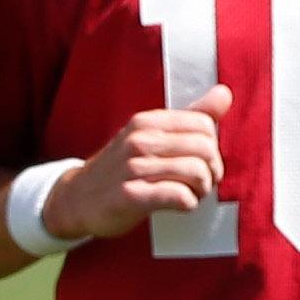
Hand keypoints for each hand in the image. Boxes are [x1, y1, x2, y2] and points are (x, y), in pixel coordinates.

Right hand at [45, 85, 233, 241]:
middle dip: (212, 171)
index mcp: (147, 121)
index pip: (204, 125)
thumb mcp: (150, 136)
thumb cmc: (121, 168)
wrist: (75, 200)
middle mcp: (139, 140)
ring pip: (196, 172)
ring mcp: (133, 168)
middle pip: (204, 149)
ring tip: (191, 195)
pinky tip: (180, 206)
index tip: (203, 163)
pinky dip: (188, 204)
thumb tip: (224, 93)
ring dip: (201, 190)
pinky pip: (178, 196)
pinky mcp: (130, 196)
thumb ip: (189, 117)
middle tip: (202, 184)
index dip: (212, 148)